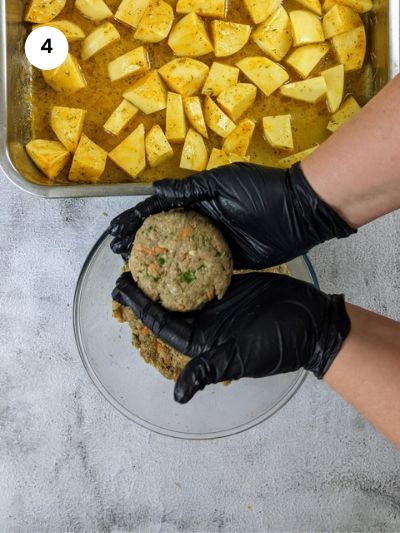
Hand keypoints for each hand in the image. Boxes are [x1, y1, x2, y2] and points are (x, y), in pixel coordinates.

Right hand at [108, 163, 355, 268]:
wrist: (299, 213)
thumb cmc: (261, 192)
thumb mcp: (223, 184)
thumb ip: (190, 189)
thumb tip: (155, 189)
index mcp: (199, 201)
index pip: (160, 210)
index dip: (136, 220)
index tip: (114, 231)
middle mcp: (203, 223)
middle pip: (165, 234)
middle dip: (140, 242)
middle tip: (117, 253)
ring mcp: (215, 245)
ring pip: (180, 255)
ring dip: (158, 262)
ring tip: (134, 271)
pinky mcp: (230, 263)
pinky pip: (203, 272)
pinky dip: (186, 278)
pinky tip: (169, 286)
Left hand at [112, 271, 350, 403]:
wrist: (313, 322)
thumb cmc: (279, 344)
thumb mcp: (242, 357)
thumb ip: (210, 369)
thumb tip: (178, 397)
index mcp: (202, 340)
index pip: (162, 322)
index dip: (140, 305)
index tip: (120, 286)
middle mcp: (206, 321)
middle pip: (168, 302)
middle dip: (146, 286)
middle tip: (126, 262)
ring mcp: (219, 301)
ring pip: (184, 286)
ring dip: (167, 272)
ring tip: (147, 251)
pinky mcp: (233, 283)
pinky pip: (206, 271)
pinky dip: (192, 260)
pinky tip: (179, 246)